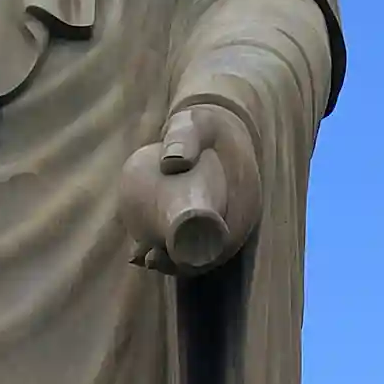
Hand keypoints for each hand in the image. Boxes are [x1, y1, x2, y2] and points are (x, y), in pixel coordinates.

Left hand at [119, 103, 262, 275]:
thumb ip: (184, 136)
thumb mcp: (197, 123)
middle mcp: (239, 218)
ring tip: (139, 256)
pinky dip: (174, 249)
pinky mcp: (215, 216)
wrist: (222, 120)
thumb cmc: (207, 124)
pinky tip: (146, 252)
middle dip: (175, 263)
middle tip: (144, 257)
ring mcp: (228, 219)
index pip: (219, 245)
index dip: (190, 260)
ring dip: (172, 260)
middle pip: (207, 253)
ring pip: (200, 250)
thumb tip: (172, 164)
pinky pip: (197, 239)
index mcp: (244, 204)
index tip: (160, 254)